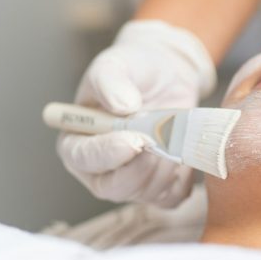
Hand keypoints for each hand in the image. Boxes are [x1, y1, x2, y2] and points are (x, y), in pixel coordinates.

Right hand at [57, 20, 216, 206]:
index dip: (107, 153)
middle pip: (113, 187)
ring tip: (174, 134)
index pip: (83, 158)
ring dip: (165, 165)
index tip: (133, 139)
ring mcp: (130, 181)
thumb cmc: (134, 69)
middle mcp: (99, 169)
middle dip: (141, 167)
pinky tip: (184, 150)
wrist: (168, 75)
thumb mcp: (116, 63)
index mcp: (76, 140)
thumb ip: (110, 81)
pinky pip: (172, 196)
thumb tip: (122, 106)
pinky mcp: (159, 186)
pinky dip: (183, 177)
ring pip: (146, 192)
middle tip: (160, 139)